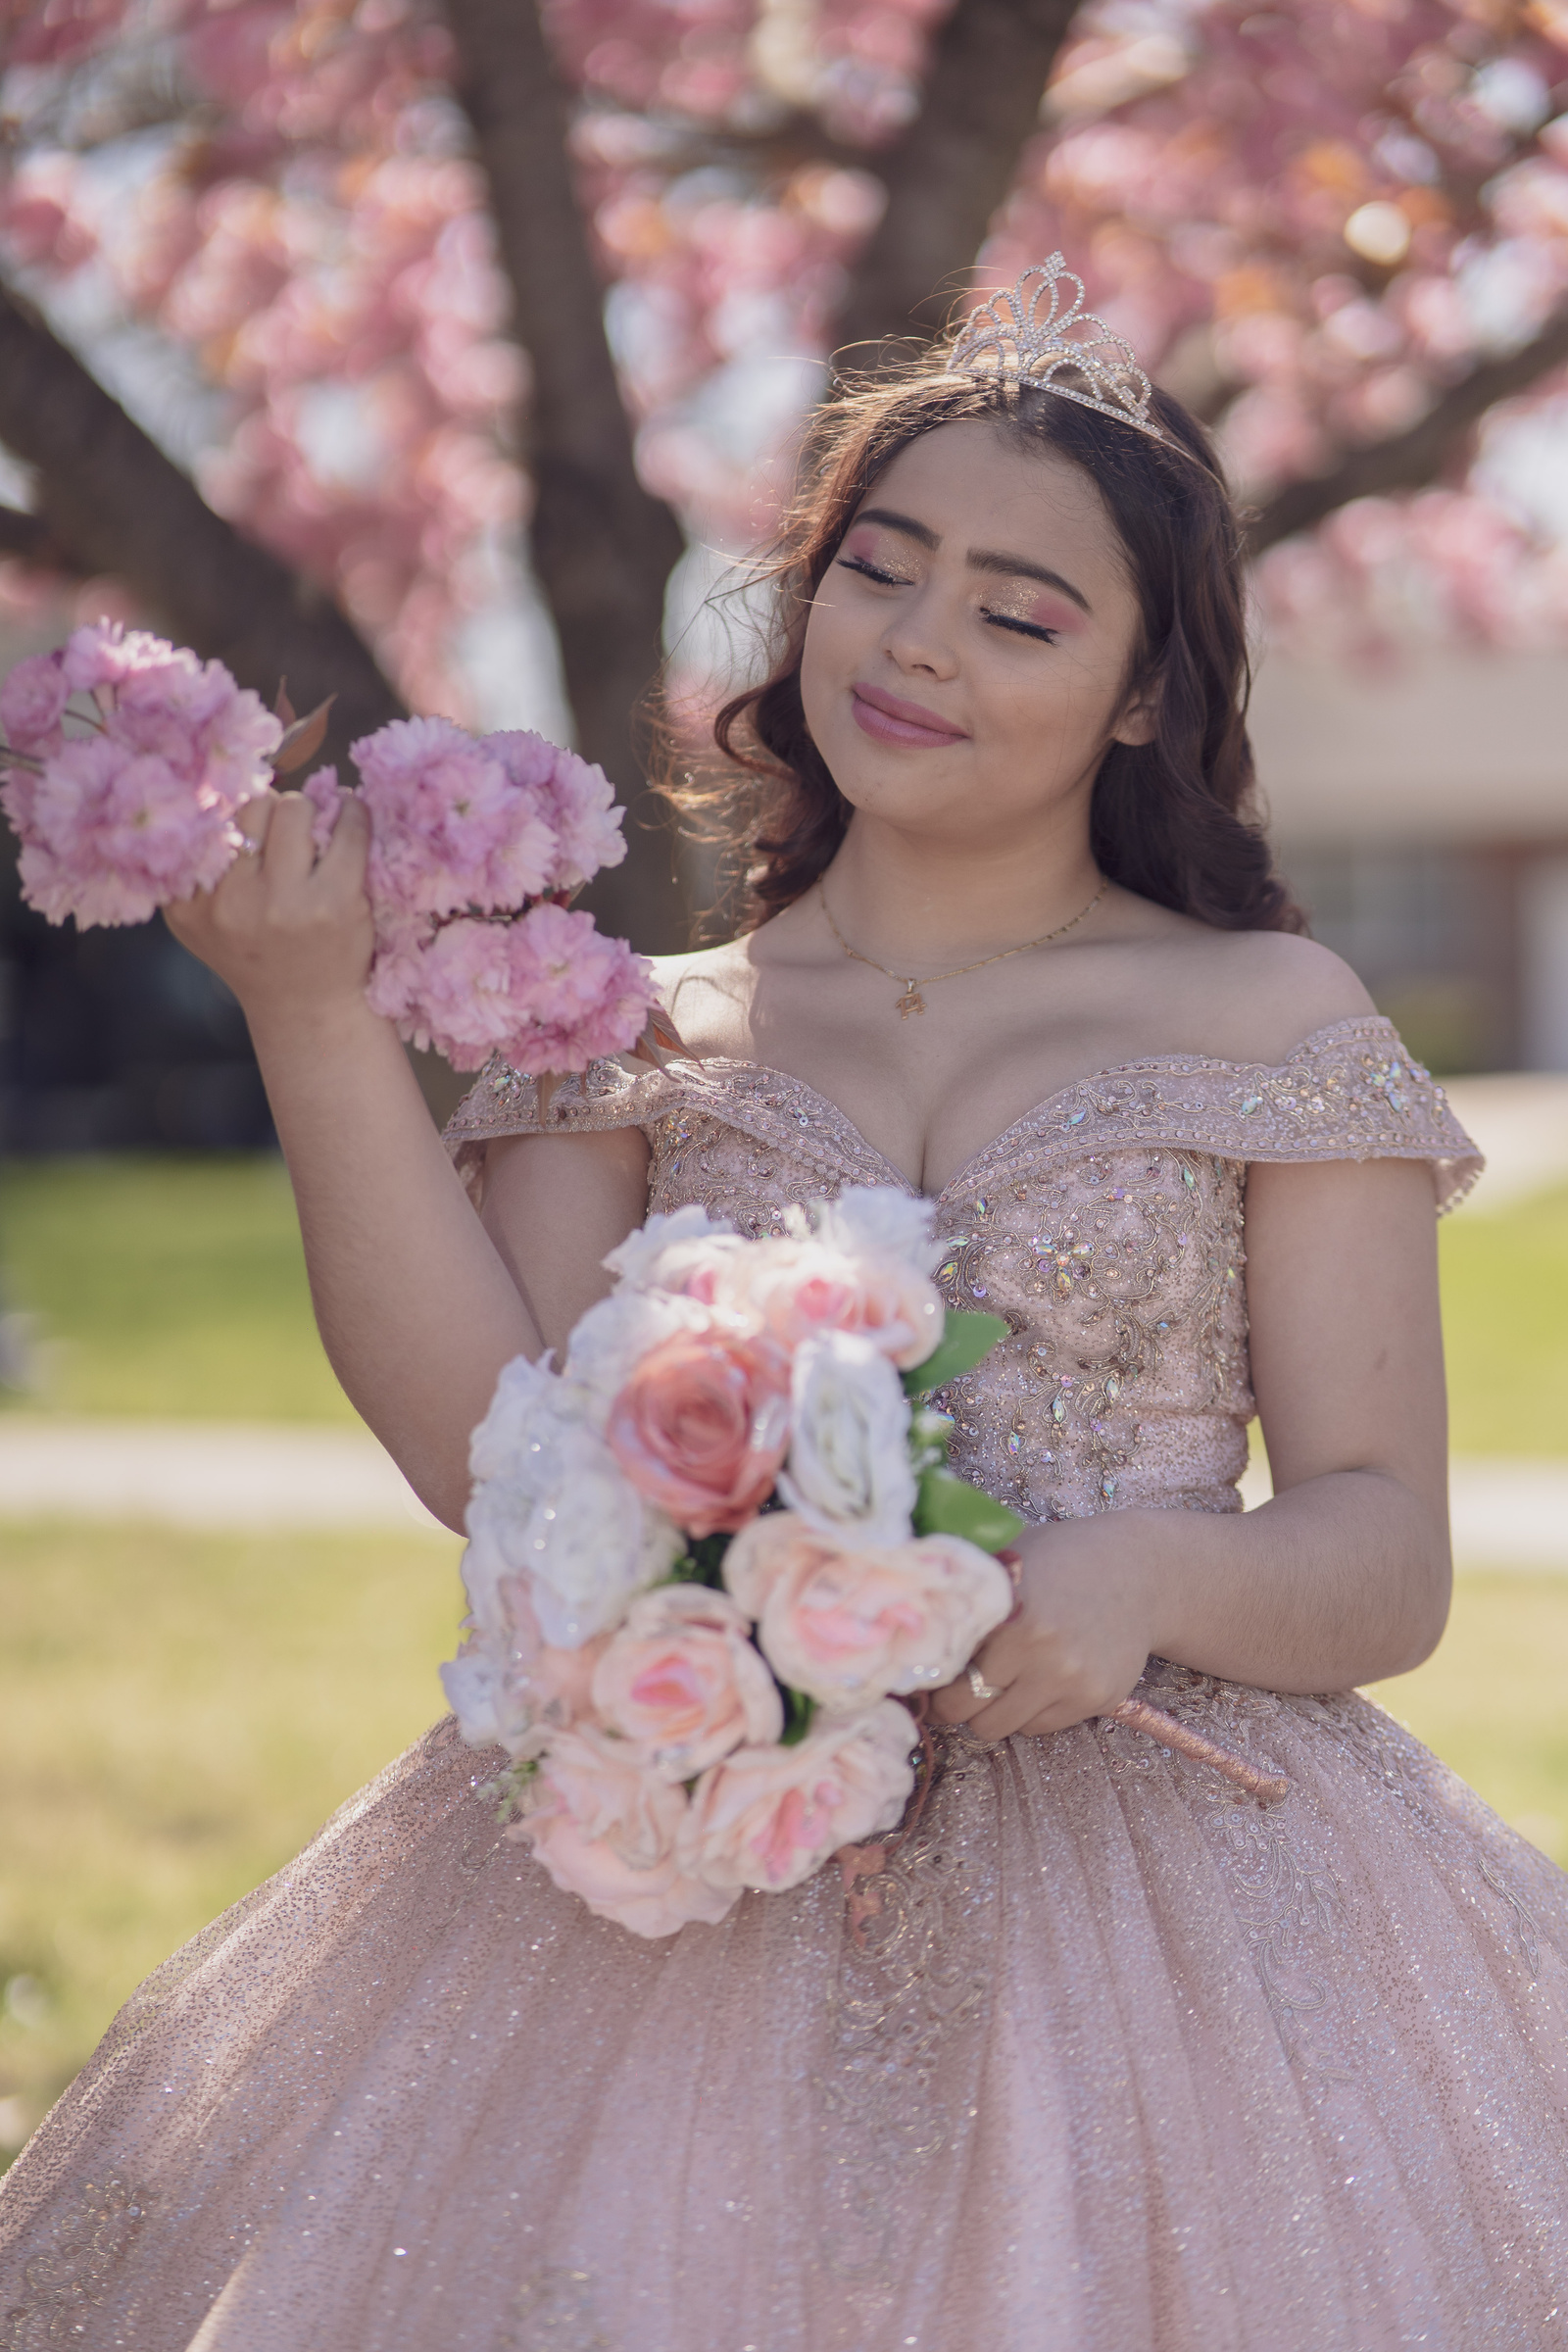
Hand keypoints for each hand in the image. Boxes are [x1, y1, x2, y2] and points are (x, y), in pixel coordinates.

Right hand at [163, 787, 373, 1027]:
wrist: (307, 1009)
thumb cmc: (255, 956)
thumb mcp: (199, 923)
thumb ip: (188, 872)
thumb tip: (202, 797)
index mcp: (192, 905)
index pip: (204, 821)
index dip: (230, 809)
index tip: (249, 818)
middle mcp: (234, 902)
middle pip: (251, 806)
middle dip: (272, 807)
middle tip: (286, 823)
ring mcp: (287, 902)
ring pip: (296, 809)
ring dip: (309, 809)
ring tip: (316, 822)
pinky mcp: (338, 902)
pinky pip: (348, 830)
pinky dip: (352, 813)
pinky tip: (350, 814)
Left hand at [928, 1513, 1160, 1740]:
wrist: (1140, 1571)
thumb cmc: (1062, 1559)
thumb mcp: (1009, 1562)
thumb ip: (968, 1599)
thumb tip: (910, 1632)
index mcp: (1010, 1613)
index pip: (947, 1672)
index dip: (928, 1678)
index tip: (922, 1678)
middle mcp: (1042, 1652)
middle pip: (969, 1712)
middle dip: (954, 1704)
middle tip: (951, 1690)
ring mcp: (1073, 1680)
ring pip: (1003, 1728)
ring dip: (992, 1711)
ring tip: (997, 1682)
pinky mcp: (1098, 1699)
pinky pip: (1041, 1726)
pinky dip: (1029, 1711)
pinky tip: (1037, 1679)